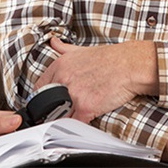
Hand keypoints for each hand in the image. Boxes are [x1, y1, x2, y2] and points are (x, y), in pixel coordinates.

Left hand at [35, 37, 155, 122]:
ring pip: (59, 115)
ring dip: (64, 119)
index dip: (41, 97)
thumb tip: (53, 42)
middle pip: (46, 104)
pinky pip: (74, 123)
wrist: (129, 64)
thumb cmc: (111, 58)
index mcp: (60, 65)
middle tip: (58, 112)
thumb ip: (64, 48)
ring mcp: (74, 94)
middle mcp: (64, 79)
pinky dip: (77, 125)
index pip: (38, 87)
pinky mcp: (86, 107)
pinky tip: (82, 121)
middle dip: (51, 110)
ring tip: (70, 118)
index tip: (45, 102)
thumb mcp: (82, 49)